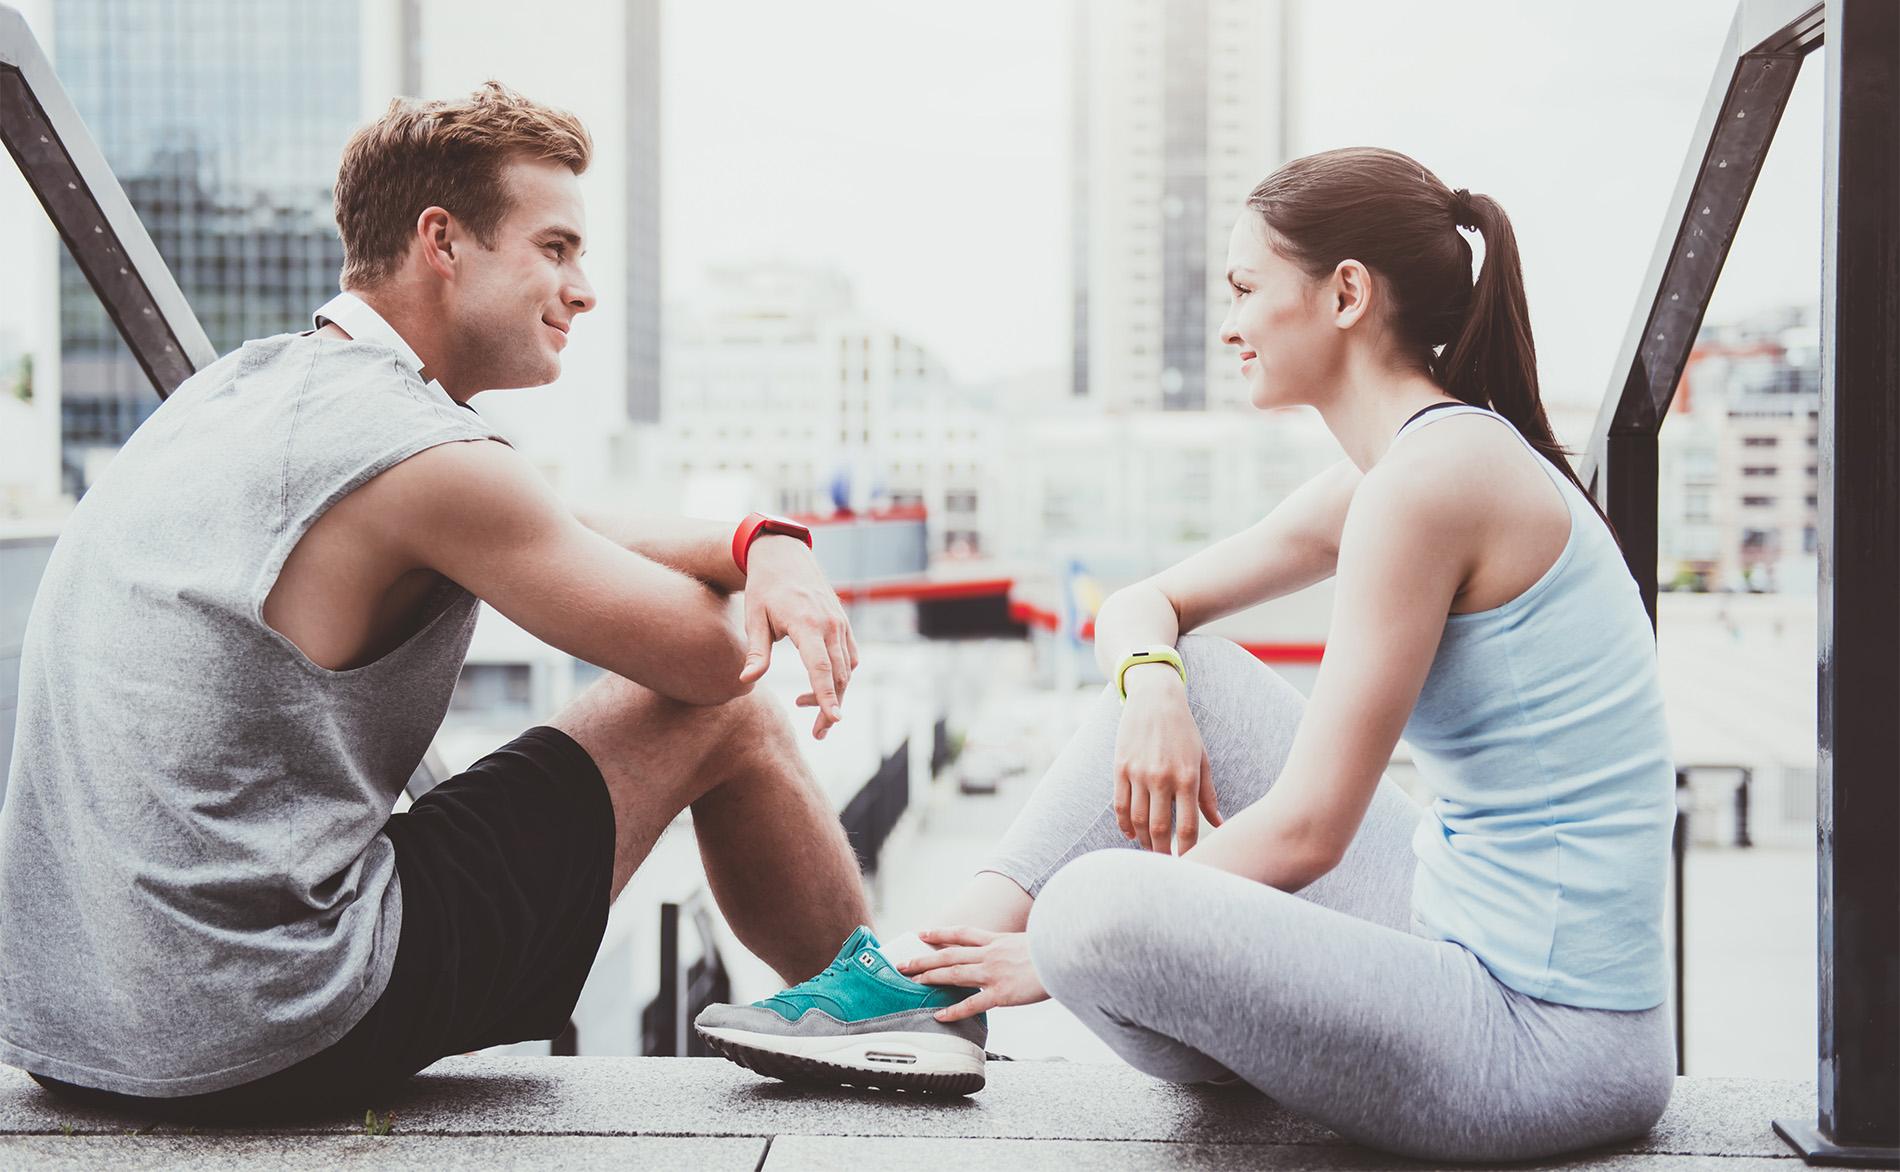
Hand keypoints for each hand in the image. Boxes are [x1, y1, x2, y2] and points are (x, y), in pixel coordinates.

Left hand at [738, 535, 858, 737]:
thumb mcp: (754, 617)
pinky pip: (850, 657)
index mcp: (807, 623)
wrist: (785, 556)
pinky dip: (840, 676)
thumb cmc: (764, 588)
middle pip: (838, 676)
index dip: (826, 696)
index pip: (820, 668)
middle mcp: (829, 624)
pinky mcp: (843, 624)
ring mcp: (840, 623)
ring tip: (809, 710)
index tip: (833, 720)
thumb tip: (746, 681)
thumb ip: (756, 651)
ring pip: (846, 669)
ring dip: (834, 694)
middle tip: (818, 734)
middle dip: (831, 707)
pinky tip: (821, 684)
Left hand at [895, 927, 1046, 1022]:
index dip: (940, 933)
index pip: (962, 933)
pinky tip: (939, 1015)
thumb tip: (1011, 952)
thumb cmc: (1054, 948)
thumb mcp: (1030, 941)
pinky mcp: (1002, 993)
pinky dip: (954, 1010)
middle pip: (949, 954)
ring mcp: (994, 973)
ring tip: (911, 982)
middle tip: (903, 963)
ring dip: (930, 977)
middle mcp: (990, 954)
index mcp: (997, 941)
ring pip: (954, 973)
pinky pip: (973, 1003)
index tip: (922, 933)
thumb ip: (1014, 947)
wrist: (1066, 955)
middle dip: (924, 959)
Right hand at [1114, 667, 1221, 853]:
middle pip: (1159, 829)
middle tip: (1166, 865)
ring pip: (1137, 820)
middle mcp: (1161, 778)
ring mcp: (1138, 773)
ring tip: (1151, 850)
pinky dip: (1124, 824)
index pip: (1187, 826)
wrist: (1155, 699)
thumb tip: (1219, 824)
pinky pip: (1119, 805)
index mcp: (1187, 777)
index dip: (1187, 851)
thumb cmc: (1184, 731)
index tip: (1188, 863)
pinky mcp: (1120, 768)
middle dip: (1163, 853)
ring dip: (1144, 841)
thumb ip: (1208, 795)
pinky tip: (1131, 834)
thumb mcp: (1202, 760)